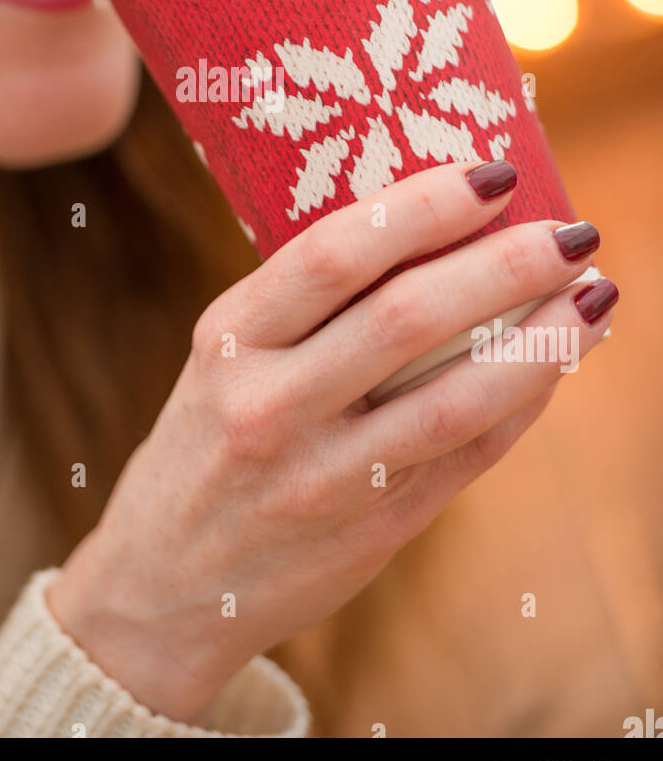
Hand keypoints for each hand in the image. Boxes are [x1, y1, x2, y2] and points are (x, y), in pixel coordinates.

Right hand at [46, 159, 616, 722]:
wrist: (165, 587)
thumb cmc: (207, 443)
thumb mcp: (225, 359)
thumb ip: (308, 305)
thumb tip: (437, 226)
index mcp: (231, 341)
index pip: (332, 255)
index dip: (421, 207)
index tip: (492, 173)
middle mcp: (273, 406)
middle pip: (406, 317)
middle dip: (504, 265)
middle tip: (570, 229)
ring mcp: (325, 476)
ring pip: (457, 396)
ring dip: (542, 339)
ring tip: (595, 293)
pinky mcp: (375, 528)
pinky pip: (468, 453)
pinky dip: (525, 400)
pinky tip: (561, 359)